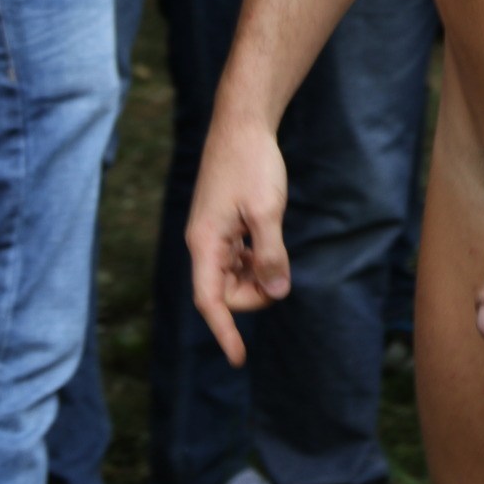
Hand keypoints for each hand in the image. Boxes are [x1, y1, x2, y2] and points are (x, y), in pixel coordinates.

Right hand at [187, 113, 290, 367]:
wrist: (242, 123)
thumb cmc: (252, 163)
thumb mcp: (266, 211)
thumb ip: (270, 255)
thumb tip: (276, 294)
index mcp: (204, 242)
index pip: (210, 300)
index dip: (224, 331)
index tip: (238, 359)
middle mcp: (203, 241)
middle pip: (223, 290)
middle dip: (251, 294)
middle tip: (280, 277)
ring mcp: (212, 231)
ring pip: (231, 273)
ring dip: (254, 275)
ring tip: (276, 254)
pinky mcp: (223, 221)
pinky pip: (236, 255)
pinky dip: (253, 258)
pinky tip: (268, 243)